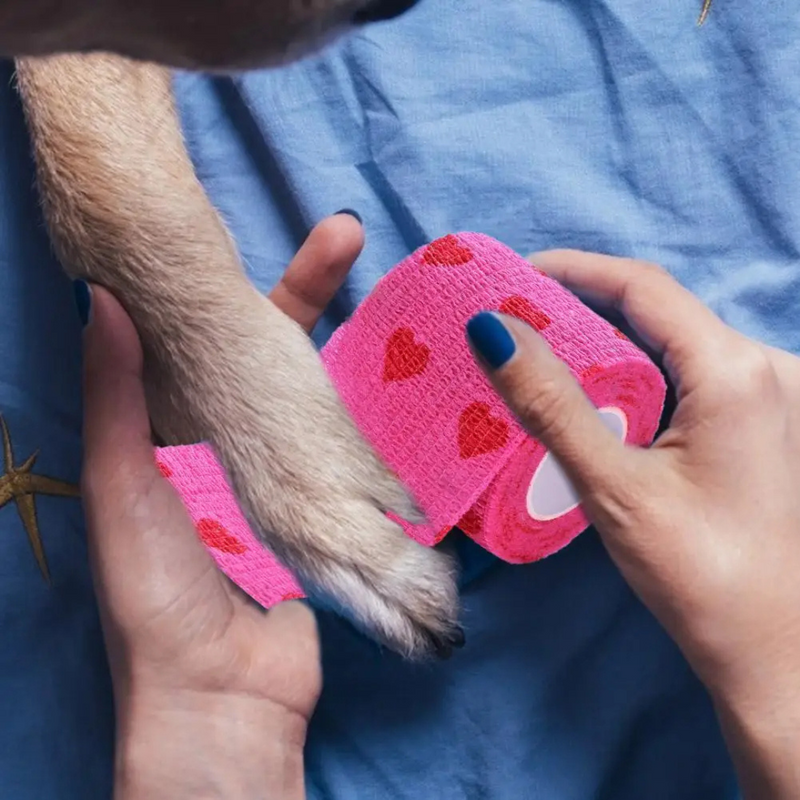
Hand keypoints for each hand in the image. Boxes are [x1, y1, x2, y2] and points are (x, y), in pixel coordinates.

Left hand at [80, 213, 363, 799]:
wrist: (217, 691)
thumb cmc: (159, 583)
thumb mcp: (122, 484)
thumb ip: (117, 398)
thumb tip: (98, 297)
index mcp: (190, 431)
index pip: (224, 338)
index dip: (252, 283)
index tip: (269, 235)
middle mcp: (246, 448)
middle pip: (286, 358)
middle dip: (317, 295)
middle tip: (350, 234)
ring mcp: (299, 481)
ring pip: (332, 401)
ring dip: (361, 354)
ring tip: (385, 286)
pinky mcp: (343, 517)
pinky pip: (367, 460)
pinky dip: (389, 423)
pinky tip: (419, 384)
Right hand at [466, 250, 799, 798]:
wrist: (768, 646)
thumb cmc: (695, 571)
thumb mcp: (613, 485)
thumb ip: (551, 404)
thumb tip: (492, 330)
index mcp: (735, 371)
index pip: (642, 288)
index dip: (572, 270)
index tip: (512, 275)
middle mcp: (760, 367)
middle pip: (656, 312)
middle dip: (581, 306)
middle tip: (512, 317)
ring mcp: (764, 395)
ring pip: (667, 343)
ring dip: (603, 343)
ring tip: (537, 350)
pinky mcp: (754, 423)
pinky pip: (682, 375)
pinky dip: (630, 374)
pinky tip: (590, 393)